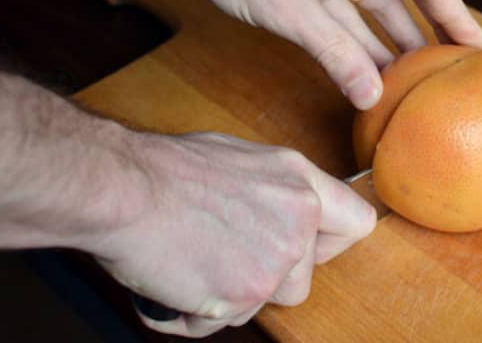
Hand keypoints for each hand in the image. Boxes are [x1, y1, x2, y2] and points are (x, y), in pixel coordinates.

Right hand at [92, 131, 375, 337]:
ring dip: (234, 295)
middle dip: (269, 278)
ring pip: (266, 302)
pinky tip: (178, 278)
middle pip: (305, 277)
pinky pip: (225, 321)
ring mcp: (275, 260)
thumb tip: (283, 210)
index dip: (332, 242)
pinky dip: (197, 310)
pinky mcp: (244, 294)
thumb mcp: (242, 160)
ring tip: (198, 261)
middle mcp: (298, 220)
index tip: (309, 246)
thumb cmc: (168, 169)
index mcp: (301, 182)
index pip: (357, 223)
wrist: (124, 190)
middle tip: (228, 255)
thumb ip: (276, 191)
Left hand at [149, 0, 481, 108]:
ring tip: (410, 82)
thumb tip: (371, 96)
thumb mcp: (288, 11)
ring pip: (373, 3)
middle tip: (448, 73)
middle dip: (426, 34)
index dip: (457, 16)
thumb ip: (335, 54)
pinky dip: (355, 34)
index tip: (478, 48)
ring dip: (388, 40)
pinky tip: (365, 66)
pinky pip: (345, 4)